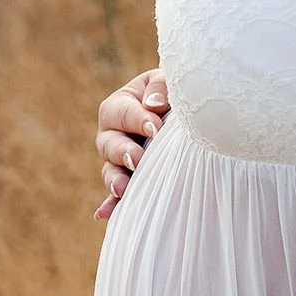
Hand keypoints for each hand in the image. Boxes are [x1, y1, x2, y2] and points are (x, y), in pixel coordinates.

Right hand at [96, 68, 168, 214]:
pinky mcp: (129, 178)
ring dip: (114, 180)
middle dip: (122, 151)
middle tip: (138, 159)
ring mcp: (118, 159)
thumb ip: (161, 86)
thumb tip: (153, 104)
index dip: (137, 120)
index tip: (155, 128)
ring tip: (123, 189)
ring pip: (109, 170)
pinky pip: (117, 194)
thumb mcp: (171, 80)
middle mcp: (113, 133)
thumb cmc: (178, 92)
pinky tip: (104, 215)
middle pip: (108, 143)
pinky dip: (111, 204)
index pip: (122, 112)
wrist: (191, 117)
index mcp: (121, 105)